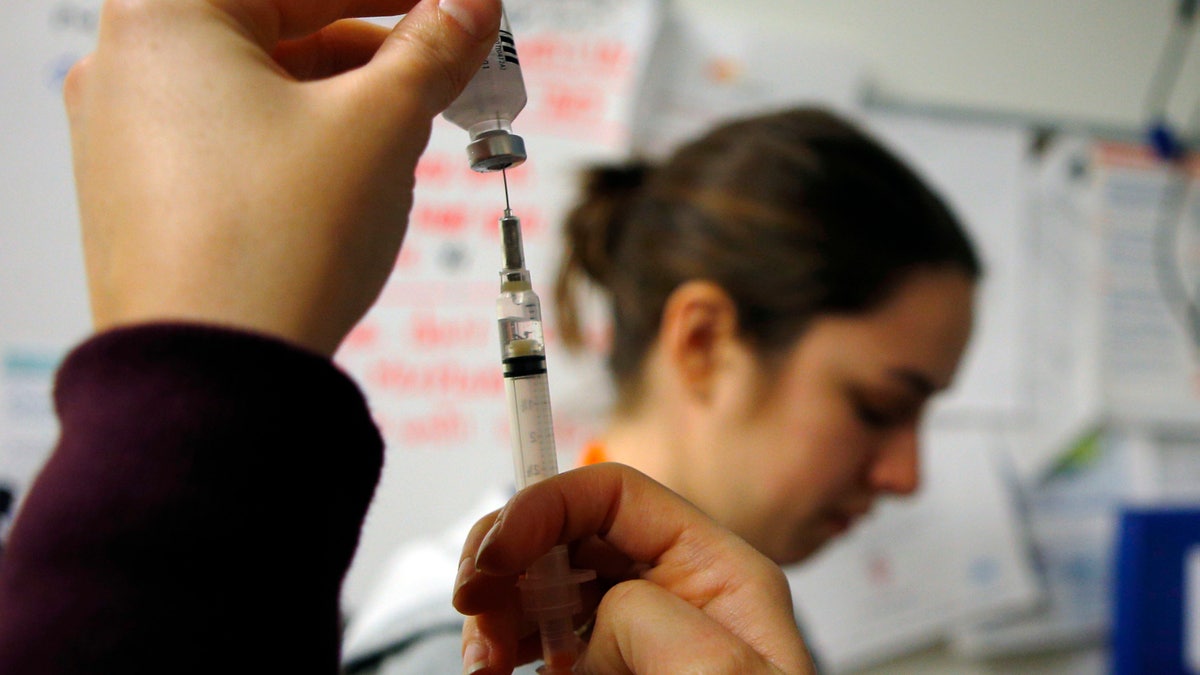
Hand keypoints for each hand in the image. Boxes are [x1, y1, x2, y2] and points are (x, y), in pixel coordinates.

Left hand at [64, 0, 501, 355]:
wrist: (218, 381)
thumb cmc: (276, 245)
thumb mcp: (381, 126)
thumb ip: (432, 49)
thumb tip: (470, 6)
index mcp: (168, 15)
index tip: (455, 6)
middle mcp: (130, 64)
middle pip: (281, 23)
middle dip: (378, 44)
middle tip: (450, 62)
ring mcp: (129, 135)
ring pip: (263, 84)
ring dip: (346, 92)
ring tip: (416, 122)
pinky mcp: (147, 196)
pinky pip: (237, 137)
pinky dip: (304, 137)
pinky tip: (358, 166)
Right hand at [454, 464, 814, 673]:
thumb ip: (657, 620)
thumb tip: (594, 617)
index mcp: (716, 574)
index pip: (614, 496)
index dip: (543, 504)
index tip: (494, 555)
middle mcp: (672, 596)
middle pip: (564, 532)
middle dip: (506, 555)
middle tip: (475, 602)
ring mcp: (633, 641)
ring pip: (540, 586)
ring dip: (495, 609)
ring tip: (485, 661)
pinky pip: (536, 643)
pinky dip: (501, 651)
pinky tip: (494, 672)